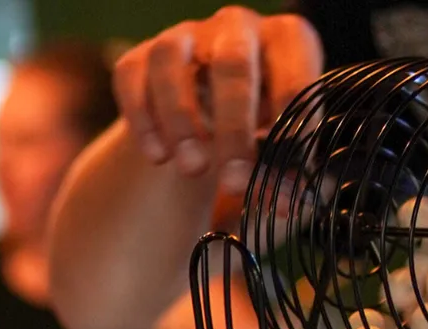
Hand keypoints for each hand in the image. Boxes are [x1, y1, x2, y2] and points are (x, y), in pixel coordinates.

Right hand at [113, 5, 322, 181]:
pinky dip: (143, 119)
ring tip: (193, 170)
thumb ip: (284, 170)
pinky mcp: (142, 53)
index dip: (293, 117)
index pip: (295, 73)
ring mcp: (186, 34)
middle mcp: (238, 26)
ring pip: (171, 60)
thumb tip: (286, 204)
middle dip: (234, 128)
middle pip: (233, 65)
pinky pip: (132, 75)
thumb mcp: (281, 142)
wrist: (213, 104)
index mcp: (287, 40)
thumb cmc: (263, 119)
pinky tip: (158, 157)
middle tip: (235, 182)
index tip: (287, 163)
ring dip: (181, 120)